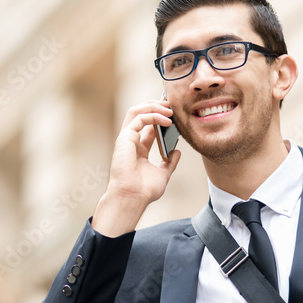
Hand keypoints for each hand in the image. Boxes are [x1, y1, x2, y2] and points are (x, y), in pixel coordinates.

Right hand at [92, 99, 180, 236]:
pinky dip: (154, 116)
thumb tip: (177, 152)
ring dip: (153, 106)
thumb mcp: (163, 174)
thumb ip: (169, 162)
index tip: (174, 114)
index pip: (148, 126)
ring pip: (136, 111)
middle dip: (155, 106)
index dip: (160, 117)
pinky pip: (139, 118)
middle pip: (140, 114)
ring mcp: (126, 138)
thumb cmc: (143, 191)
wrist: (133, 197)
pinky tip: (166, 120)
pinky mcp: (125, 138)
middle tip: (171, 104)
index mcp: (138, 149)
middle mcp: (131, 141)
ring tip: (169, 108)